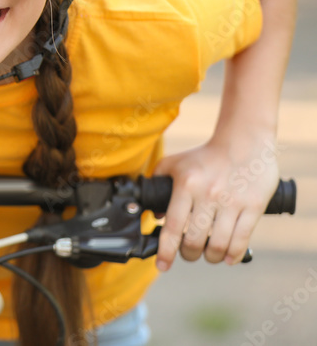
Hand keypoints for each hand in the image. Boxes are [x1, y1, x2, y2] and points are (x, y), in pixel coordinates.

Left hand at [153, 133, 279, 270]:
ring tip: (209, 255)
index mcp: (186, 185)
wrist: (244, 141)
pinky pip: (243, 239)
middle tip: (189, 255)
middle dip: (189, 255)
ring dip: (211, 257)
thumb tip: (154, 215)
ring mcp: (232, 202)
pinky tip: (228, 258)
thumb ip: (157, 183)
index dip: (166, 251)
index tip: (162, 266)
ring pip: (219, 244)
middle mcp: (208, 195)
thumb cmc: (204, 156)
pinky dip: (234, 254)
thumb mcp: (174, 164)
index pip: (172, 226)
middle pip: (194, 240)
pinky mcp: (254, 206)